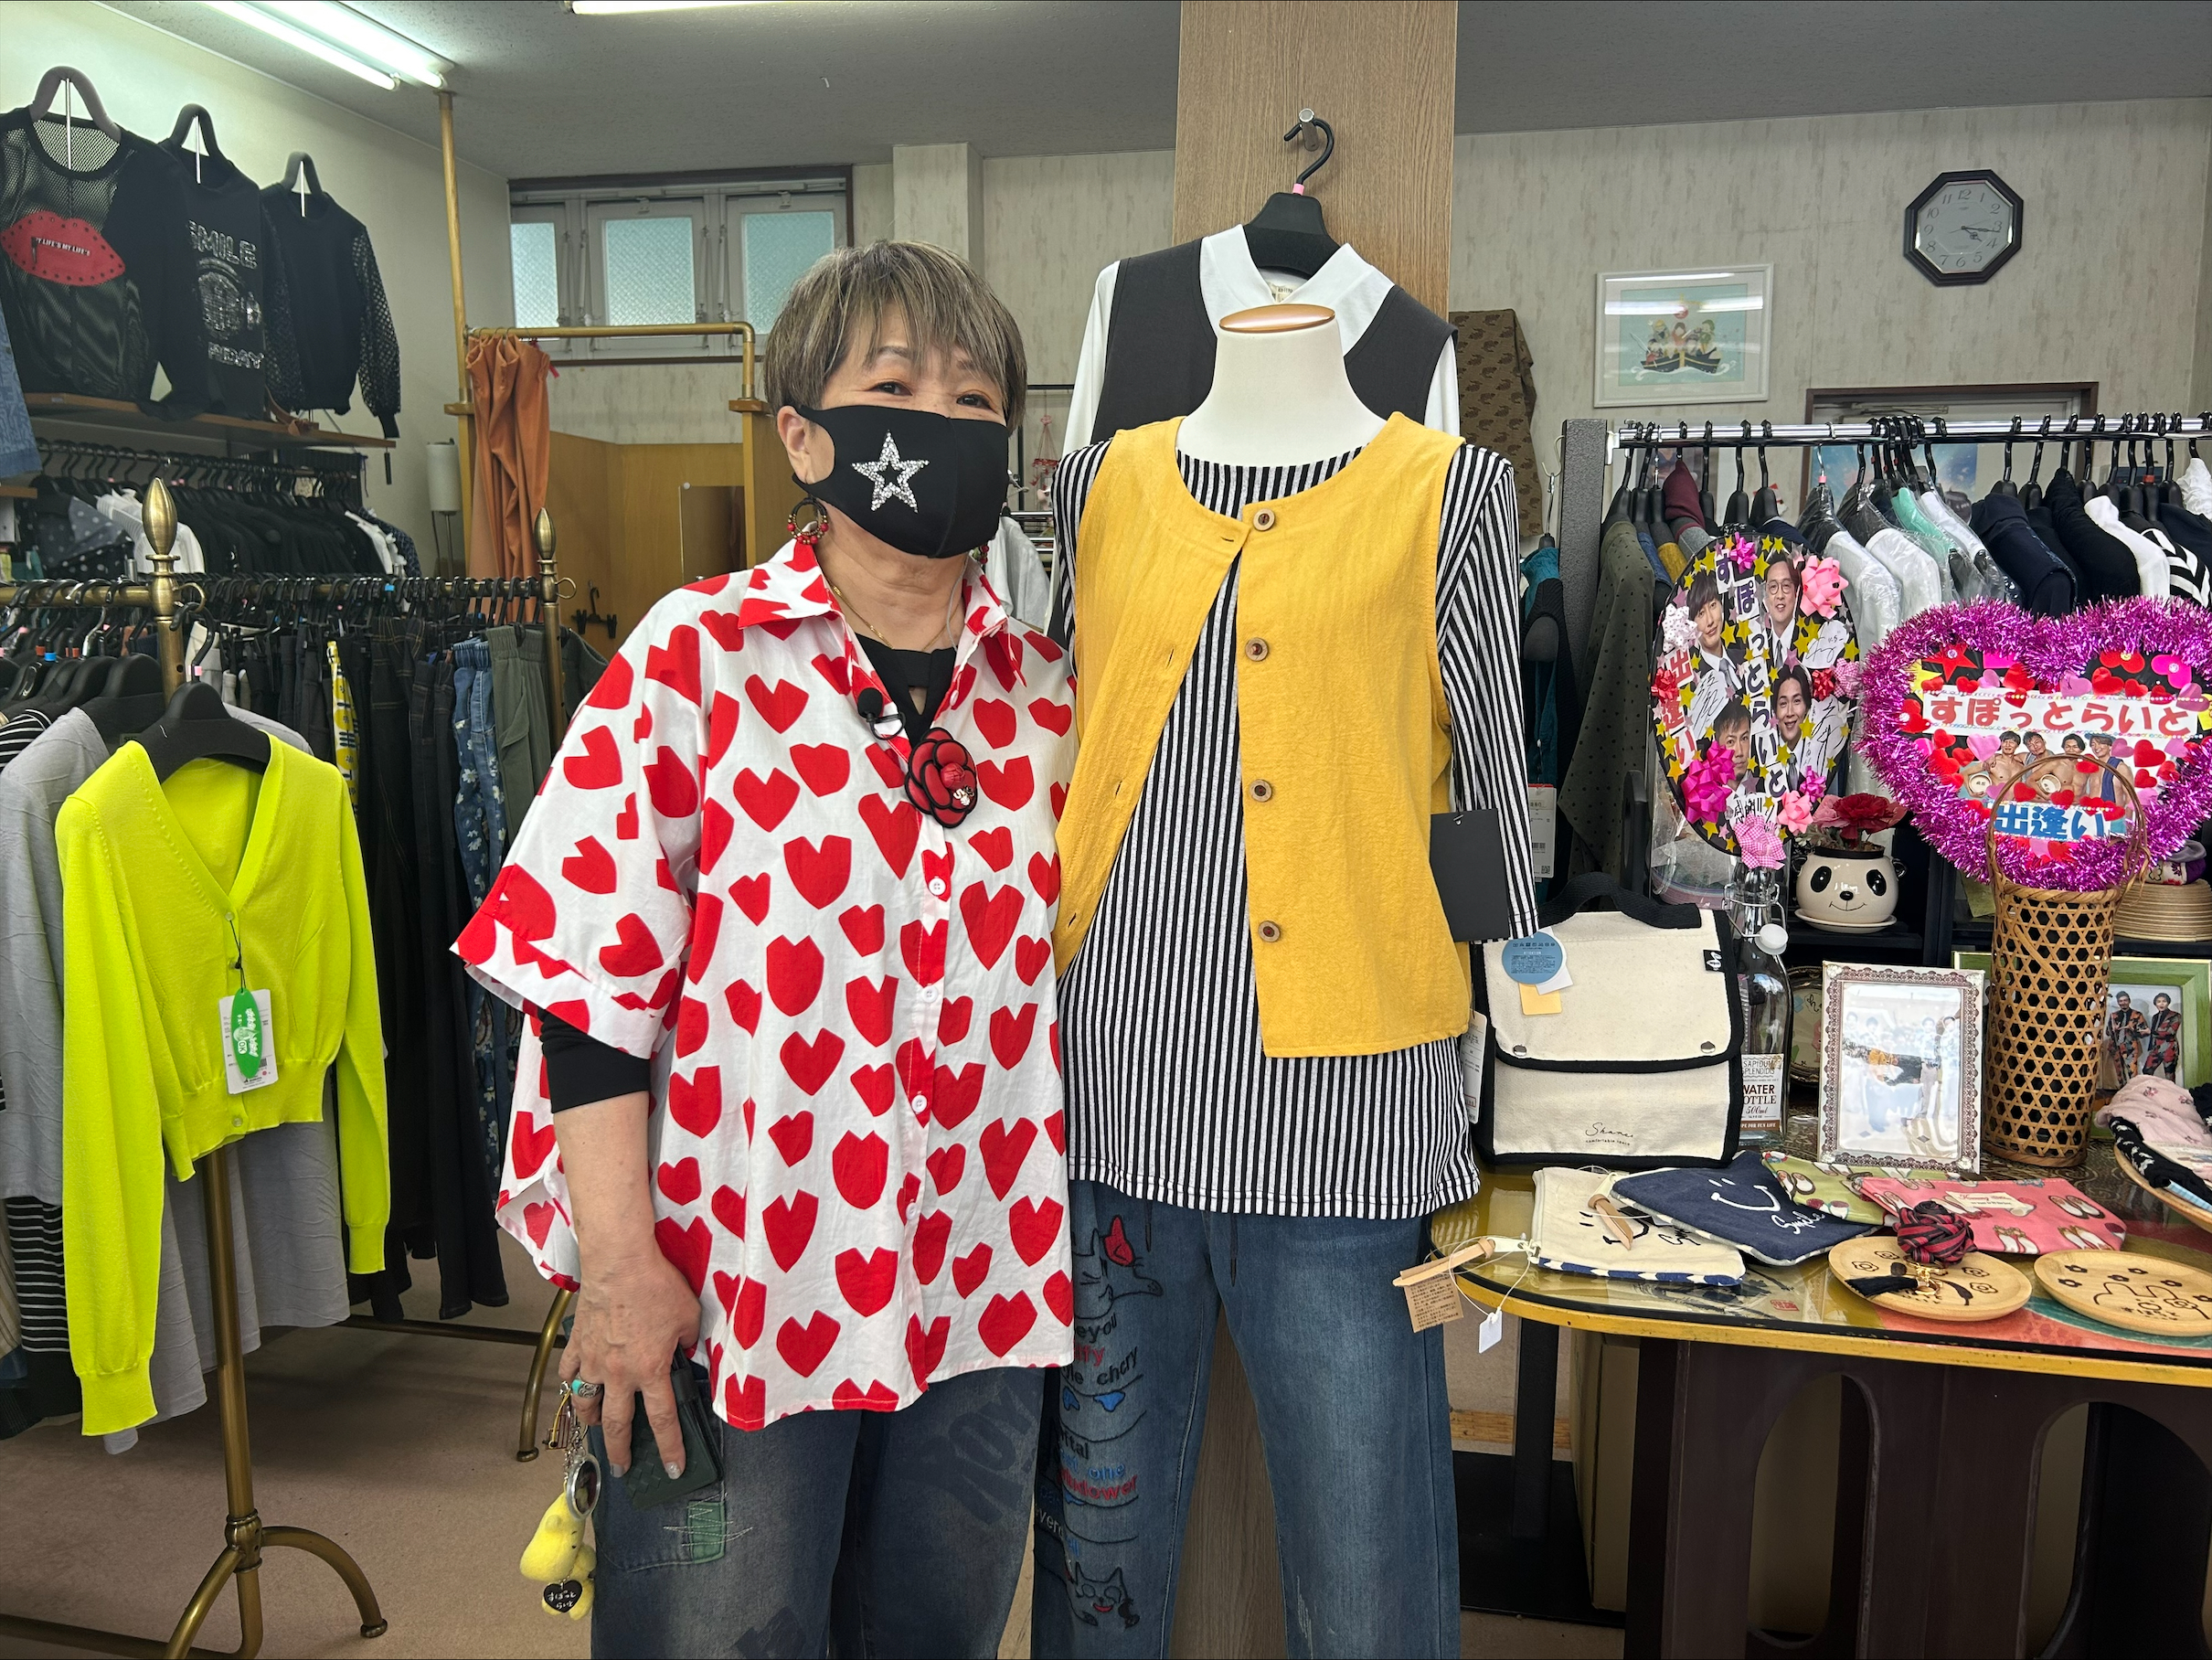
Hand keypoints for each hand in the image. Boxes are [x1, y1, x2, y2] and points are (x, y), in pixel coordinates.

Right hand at [558, 1251, 699, 1479]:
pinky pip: (568, 1369)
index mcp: (651, 1371)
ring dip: (590, 1418)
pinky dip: (570, 1379)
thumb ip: (688, 1341)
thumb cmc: (657, 1286)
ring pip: (585, 1401)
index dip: (669, 1447)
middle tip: (621, 1467)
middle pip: (617, 1423)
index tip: (673, 1468)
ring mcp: (593, 1360)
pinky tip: (574, 1382)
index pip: (663, 1419)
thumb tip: (684, 1350)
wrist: (620, 1263)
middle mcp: (619, 1373)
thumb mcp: (689, 1316)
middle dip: (619, 1450)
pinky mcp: (577, 1342)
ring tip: (595, 1425)